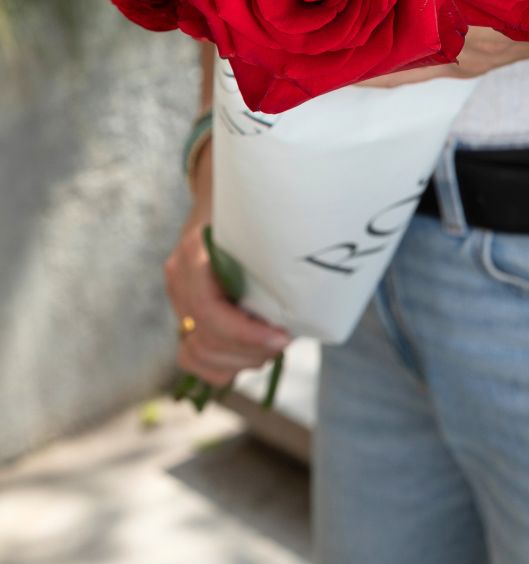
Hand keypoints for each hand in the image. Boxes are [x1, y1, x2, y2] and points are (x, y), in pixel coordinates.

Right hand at [164, 143, 290, 386]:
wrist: (222, 198)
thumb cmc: (253, 212)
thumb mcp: (264, 222)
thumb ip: (275, 252)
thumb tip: (317, 287)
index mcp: (195, 253)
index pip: (207, 309)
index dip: (245, 333)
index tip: (283, 337)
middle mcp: (179, 277)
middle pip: (205, 339)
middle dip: (249, 351)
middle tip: (283, 341)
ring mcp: (177, 297)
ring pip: (194, 354)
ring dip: (238, 360)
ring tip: (270, 347)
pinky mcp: (184, 313)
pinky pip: (193, 357)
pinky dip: (222, 365)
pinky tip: (251, 353)